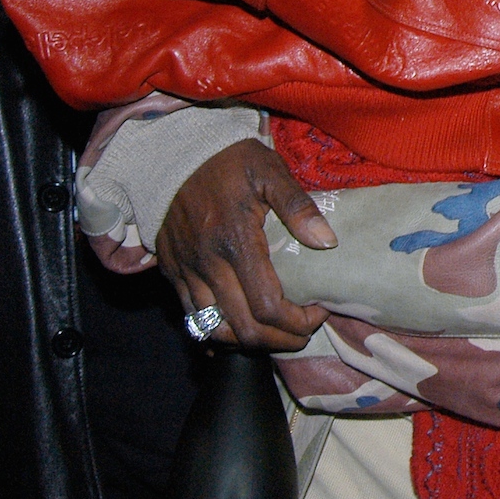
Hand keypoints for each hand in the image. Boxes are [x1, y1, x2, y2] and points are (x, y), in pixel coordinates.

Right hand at [158, 140, 335, 350]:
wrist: (175, 156)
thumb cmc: (230, 163)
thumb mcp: (270, 173)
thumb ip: (299, 207)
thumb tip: (327, 242)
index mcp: (236, 243)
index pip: (268, 306)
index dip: (297, 321)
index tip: (319, 312)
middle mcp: (208, 266)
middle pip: (245, 329)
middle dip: (280, 341)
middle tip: (303, 333)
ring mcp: (186, 273)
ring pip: (215, 331)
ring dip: (249, 342)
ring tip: (276, 334)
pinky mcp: (172, 274)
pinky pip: (191, 319)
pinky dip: (217, 333)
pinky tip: (239, 331)